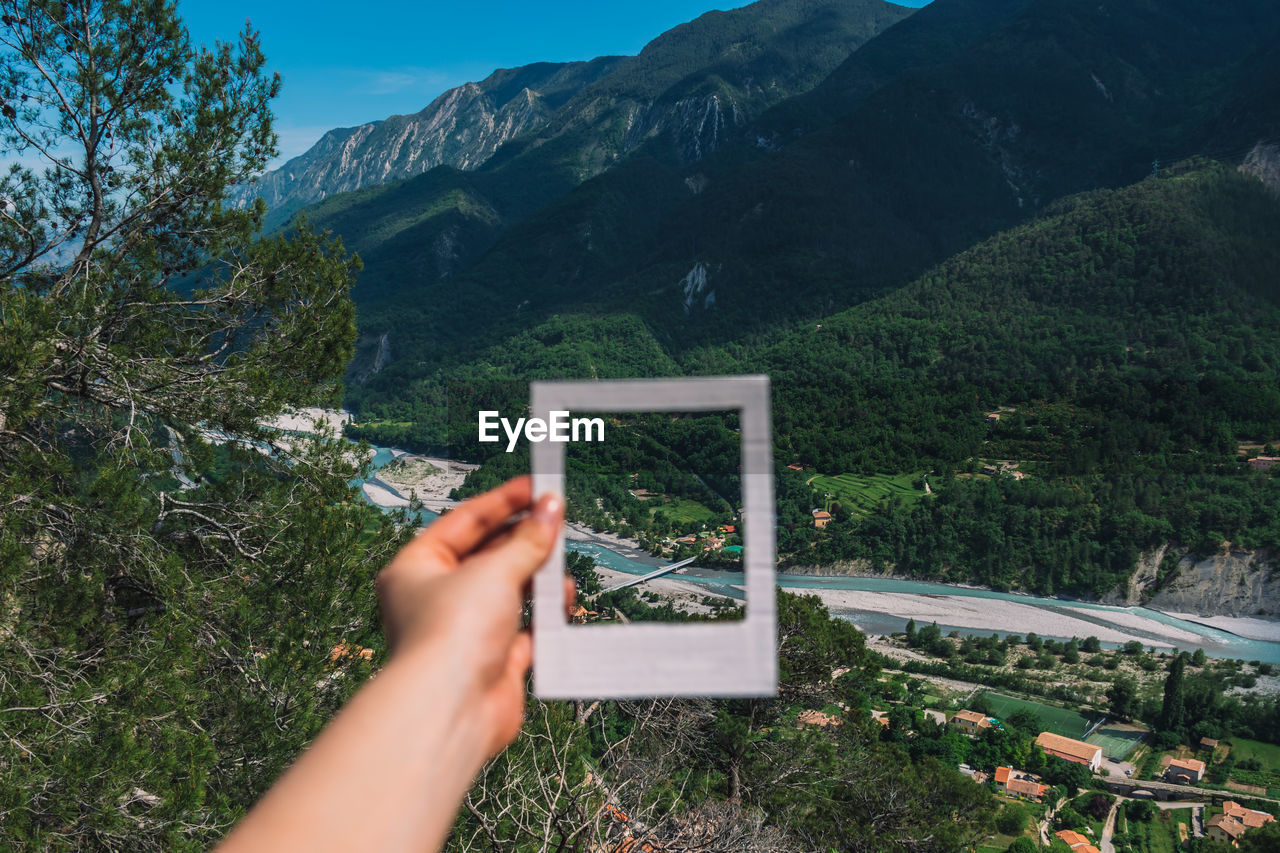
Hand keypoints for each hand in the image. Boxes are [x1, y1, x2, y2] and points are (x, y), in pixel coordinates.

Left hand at [374, 475, 569, 755]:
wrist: (451, 711)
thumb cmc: (449, 638)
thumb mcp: (494, 571)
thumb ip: (528, 540)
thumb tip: (550, 510)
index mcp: (416, 569)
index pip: (465, 522)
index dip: (503, 502)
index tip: (537, 487)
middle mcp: (436, 599)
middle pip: (489, 556)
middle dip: (525, 541)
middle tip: (557, 521)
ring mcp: (464, 631)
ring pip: (509, 592)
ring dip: (538, 579)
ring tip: (559, 569)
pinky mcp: (491, 660)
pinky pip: (525, 628)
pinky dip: (544, 617)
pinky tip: (560, 604)